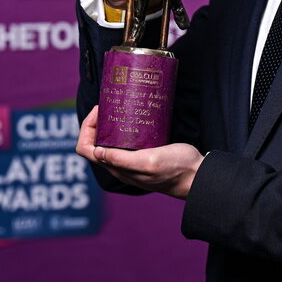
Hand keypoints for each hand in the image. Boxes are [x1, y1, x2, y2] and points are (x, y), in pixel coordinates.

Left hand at [76, 106, 203, 198]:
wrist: (195, 176)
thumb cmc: (175, 169)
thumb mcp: (148, 162)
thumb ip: (123, 160)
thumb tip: (98, 152)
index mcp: (117, 168)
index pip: (86, 149)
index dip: (87, 129)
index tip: (100, 111)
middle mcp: (120, 165)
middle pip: (94, 143)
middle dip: (96, 123)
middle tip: (109, 105)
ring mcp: (131, 160)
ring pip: (109, 142)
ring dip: (109, 125)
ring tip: (119, 108)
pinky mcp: (143, 154)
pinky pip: (124, 141)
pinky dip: (123, 128)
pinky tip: (134, 118)